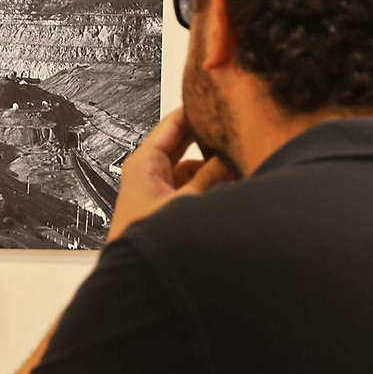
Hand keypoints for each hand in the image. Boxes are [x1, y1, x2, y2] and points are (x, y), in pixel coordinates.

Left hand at [107, 107, 235, 241]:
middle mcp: (150, 170)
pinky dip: (210, 184)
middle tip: (236, 126)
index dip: (196, 109)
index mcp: (145, 162)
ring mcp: (158, 187)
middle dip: (209, 137)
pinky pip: (193, 185)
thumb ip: (212, 176)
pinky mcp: (166, 204)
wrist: (134, 276)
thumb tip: (232, 154)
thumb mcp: (186, 202)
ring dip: (214, 166)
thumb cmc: (145, 239)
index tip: (219, 97)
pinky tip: (231, 185)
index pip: (173, 123)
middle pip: (184, 142)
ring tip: (239, 160)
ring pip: (192, 165)